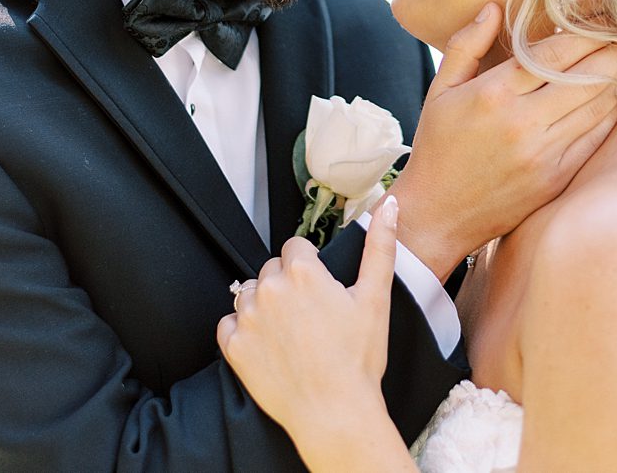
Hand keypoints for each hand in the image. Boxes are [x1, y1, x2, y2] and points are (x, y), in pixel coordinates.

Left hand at [217, 197, 399, 442]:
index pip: (295, 247)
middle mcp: (269, 287)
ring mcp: (247, 318)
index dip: (310, 267)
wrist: (335, 412)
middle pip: (272, 269)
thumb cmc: (358, 359)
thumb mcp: (376, 298)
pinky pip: (228, 324)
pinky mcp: (233, 346)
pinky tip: (268, 347)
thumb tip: (388, 204)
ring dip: (263, 306)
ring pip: (248, 294)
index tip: (320, 292)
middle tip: (310, 317)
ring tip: (290, 333)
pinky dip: (243, 332)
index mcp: (302, 271)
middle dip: (287, 285)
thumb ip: (380, 245)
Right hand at [390, 3, 616, 278]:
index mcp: (493, 94)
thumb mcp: (440, 90)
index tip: (603, 21)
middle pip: (585, 77)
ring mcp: (542, 153)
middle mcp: (521, 122)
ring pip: (596, 107)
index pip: (555, 53)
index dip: (587, 34)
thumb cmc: (437, 146)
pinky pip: (594, 139)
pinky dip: (609, 116)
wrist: (437, 213)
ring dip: (616, 81)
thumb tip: (493, 8)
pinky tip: (613, 100)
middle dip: (613, 53)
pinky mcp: (555, 178)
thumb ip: (467, 45)